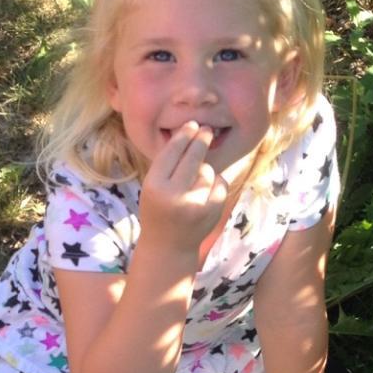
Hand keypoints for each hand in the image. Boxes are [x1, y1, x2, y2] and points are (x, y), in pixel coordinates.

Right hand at [138, 122, 228, 254]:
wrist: (169, 247)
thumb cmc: (158, 211)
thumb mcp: (152, 188)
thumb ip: (167, 165)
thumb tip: (190, 133)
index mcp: (154, 187)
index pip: (171, 153)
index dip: (183, 136)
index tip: (192, 124)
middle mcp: (174, 195)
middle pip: (192, 158)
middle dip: (201, 140)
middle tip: (206, 129)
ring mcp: (196, 205)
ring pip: (208, 171)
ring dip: (205, 171)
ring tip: (194, 184)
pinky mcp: (212, 212)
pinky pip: (220, 184)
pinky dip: (215, 184)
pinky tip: (205, 194)